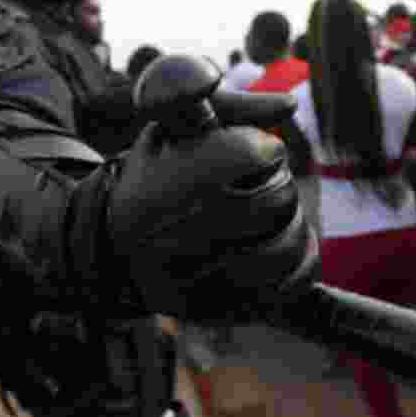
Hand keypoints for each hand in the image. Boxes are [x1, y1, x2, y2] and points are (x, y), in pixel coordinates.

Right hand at [110, 54, 319, 322]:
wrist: (116, 249)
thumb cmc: (157, 174)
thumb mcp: (174, 127)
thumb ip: (233, 104)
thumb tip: (289, 105)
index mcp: (164, 184)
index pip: (253, 153)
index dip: (261, 148)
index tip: (251, 152)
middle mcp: (176, 239)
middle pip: (277, 197)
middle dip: (277, 184)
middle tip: (258, 185)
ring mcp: (199, 282)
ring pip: (288, 243)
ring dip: (292, 222)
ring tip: (270, 216)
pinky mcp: (222, 312)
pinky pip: (293, 283)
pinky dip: (299, 259)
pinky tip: (278, 243)